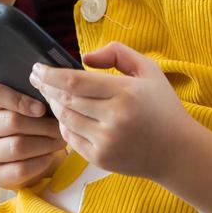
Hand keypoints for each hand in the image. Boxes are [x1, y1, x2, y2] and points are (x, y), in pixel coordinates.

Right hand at [0, 84, 66, 189]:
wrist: (25, 152)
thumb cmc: (27, 118)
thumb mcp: (26, 102)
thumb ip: (33, 95)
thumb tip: (52, 97)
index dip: (21, 100)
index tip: (42, 108)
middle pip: (12, 122)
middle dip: (43, 124)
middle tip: (61, 126)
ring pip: (17, 147)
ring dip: (45, 143)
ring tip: (60, 139)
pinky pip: (20, 169)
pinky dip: (40, 162)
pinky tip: (50, 155)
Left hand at [30, 42, 192, 180]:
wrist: (176, 151)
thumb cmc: (162, 106)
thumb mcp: (149, 70)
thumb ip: (118, 54)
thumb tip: (84, 58)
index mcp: (126, 92)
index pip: (75, 82)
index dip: (51, 74)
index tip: (37, 67)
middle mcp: (114, 118)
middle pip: (66, 100)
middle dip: (46, 87)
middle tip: (36, 77)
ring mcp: (105, 141)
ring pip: (65, 119)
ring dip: (53, 105)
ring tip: (48, 93)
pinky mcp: (100, 158)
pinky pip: (70, 139)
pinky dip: (64, 124)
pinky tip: (64, 114)